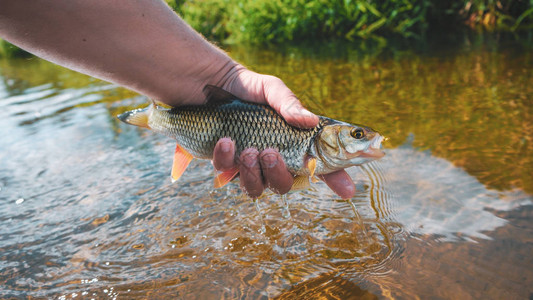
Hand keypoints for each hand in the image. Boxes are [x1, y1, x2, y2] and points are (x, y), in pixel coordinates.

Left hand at [211, 67, 355, 198]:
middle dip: (279, 174)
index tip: (348, 190)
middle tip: (269, 152)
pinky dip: (227, 159)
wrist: (208, 83)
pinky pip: (228, 174)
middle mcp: (273, 159)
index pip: (320, 165)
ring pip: (257, 188)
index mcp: (293, 142)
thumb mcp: (272, 89)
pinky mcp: (225, 164)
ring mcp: (248, 165)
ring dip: (253, 173)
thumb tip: (310, 121)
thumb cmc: (247, 87)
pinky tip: (225, 140)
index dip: (336, 179)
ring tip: (248, 149)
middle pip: (285, 185)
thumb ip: (289, 104)